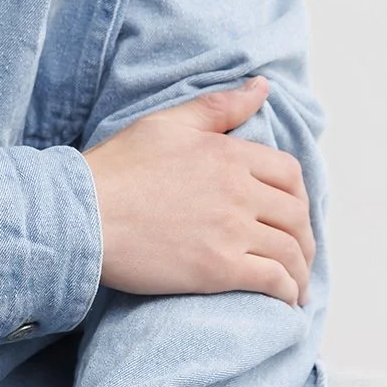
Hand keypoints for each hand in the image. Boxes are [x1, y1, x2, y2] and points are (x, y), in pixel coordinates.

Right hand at [83, 76, 314, 305]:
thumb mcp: (168, 124)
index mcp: (228, 154)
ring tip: (298, 285)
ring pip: (290, 251)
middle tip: (299, 252)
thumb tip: (262, 86)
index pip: (289, 173)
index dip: (298, 195)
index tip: (292, 212)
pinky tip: (287, 301)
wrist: (82, 215)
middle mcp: (238, 191)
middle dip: (305, 237)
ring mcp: (230, 231)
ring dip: (302, 270)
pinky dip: (288, 292)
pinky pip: (273, 281)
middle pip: (296, 215)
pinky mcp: (218, 269)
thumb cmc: (117, 168)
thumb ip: (219, 107)